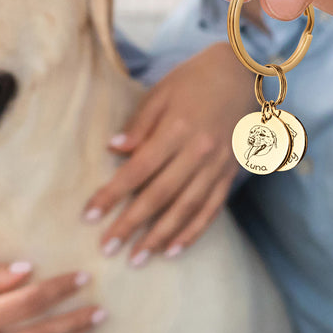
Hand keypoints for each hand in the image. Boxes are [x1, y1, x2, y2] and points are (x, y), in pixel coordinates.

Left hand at [83, 42, 251, 264]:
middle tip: (108, 248)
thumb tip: (114, 150)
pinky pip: (211, 209)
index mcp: (176, 129)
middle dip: (131, 225)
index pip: (138, 170)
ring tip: (137, 259)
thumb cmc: (194, 79)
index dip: (113, 194)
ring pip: (186, 209)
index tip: (90, 215)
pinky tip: (173, 250)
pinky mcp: (230, 174)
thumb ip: (139, 124)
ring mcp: (217, 166)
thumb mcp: (161, 92)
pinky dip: (192, 232)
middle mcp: (198, 152)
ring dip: (160, 237)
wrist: (243, 73)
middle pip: (160, 195)